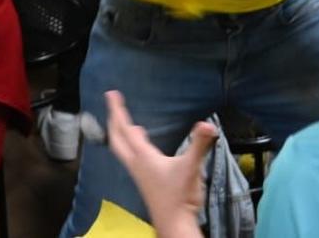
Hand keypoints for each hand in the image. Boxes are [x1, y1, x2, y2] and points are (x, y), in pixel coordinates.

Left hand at [104, 92, 213, 234]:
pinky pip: (131, 158)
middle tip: (112, 105)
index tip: (111, 94)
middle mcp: (136, 163)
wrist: (174, 223)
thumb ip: (199, 145)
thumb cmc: (180, 196)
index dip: (118, 110)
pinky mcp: (144, 182)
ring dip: (120, 134)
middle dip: (113, 120)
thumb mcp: (191, 167)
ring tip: (124, 123)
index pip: (126, 129)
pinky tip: (142, 149)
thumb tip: (207, 126)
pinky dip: (130, 146)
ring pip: (122, 149)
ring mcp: (139, 174)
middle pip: (117, 138)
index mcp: (143, 156)